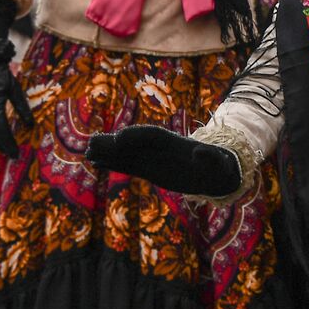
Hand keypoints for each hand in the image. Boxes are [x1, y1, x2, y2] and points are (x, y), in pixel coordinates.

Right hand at [87, 125, 240, 196]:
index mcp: (176, 143)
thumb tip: (202, 153)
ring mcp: (153, 159)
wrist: (217, 173)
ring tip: (87, 152)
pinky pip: (128, 166)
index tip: (120, 138)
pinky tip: (97, 163)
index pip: (153, 136)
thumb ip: (211, 158)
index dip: (137, 135)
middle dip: (115, 143)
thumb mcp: (220, 163)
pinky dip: (113, 164)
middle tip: (92, 143)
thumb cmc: (220, 166)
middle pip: (134, 143)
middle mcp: (161, 149)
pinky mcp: (149, 170)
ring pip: (127, 154)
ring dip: (108, 154)